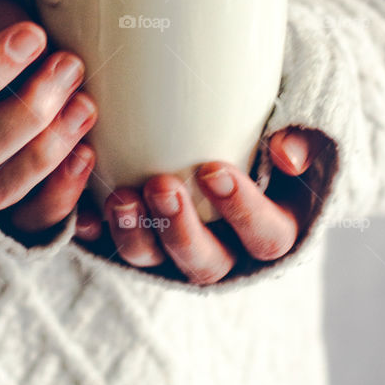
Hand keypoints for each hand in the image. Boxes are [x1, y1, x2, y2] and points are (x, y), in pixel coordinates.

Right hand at [0, 0, 97, 234]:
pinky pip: (28, 221)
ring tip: (86, 105)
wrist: (12, 60)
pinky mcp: (13, 205)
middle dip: (30, 111)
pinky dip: (61, 194)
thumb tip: (36, 23)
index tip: (34, 34)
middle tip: (70, 66)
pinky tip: (87, 154)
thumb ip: (0, 14)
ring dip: (49, 150)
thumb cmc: (2, 30)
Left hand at [74, 129, 325, 285]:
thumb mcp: (300, 121)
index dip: (242, 211)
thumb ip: (303, 132)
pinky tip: (81, 211)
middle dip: (181, 230)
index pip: (267, 236)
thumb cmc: (269, 120)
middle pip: (206, 264)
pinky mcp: (138, 237)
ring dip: (134, 234)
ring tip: (119, 197)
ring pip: (153, 261)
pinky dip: (94, 231)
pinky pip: (109, 246)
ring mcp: (175, 248)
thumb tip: (286, 153)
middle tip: (161, 185)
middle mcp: (225, 249)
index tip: (213, 171)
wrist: (225, 123)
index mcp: (273, 226)